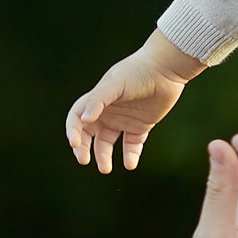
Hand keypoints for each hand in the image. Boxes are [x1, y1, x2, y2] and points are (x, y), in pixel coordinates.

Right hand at [67, 31, 201, 173]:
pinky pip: (132, 145)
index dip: (73, 131)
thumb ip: (98, 100)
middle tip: (84, 160)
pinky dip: (130, 156)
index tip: (76, 144)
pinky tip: (130, 164)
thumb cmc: (137, 72)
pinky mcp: (140, 127)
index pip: (77, 118)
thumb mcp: (115, 83)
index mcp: (96, 101)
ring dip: (104, 157)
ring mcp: (123, 120)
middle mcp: (107, 112)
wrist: (165, 69)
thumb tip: (84, 119)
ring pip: (107, 144)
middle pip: (88, 135)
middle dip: (84, 148)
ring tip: (106, 169)